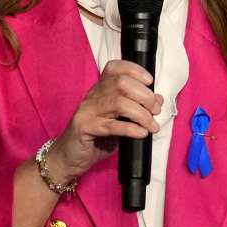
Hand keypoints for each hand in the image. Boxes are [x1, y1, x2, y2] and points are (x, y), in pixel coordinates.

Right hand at [48, 60, 162, 180]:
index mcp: (100, 91)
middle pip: (121, 83)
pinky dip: (130, 128)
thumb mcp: (118, 122)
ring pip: (118, 102)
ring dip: (141, 114)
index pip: (114, 68)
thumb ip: (135, 110)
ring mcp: (87, 111)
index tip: (150, 81)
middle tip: (155, 110)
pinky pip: (110, 125)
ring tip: (151, 125)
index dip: (134, 70)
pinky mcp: (84, 128)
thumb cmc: (95, 139)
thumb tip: (158, 100)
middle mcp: (92, 96)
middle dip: (144, 95)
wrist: (68, 158)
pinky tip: (141, 133)